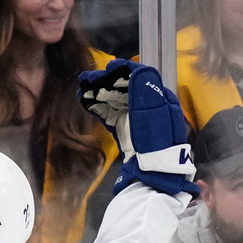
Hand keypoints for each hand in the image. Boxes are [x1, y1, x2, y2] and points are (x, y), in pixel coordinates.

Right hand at [79, 59, 197, 195]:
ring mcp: (136, 120)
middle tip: (87, 79)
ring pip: (115, 100)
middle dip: (106, 81)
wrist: (153, 175)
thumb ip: (145, 92)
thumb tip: (138, 70)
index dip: (125, 70)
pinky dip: (98, 108)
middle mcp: (149, 107)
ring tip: (82, 90)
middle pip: (125, 88)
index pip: (142, 78)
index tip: (109, 67)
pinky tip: (86, 103)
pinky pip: (110, 115)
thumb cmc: (155, 145)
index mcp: (160, 100)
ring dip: (99, 93)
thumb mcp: (152, 116)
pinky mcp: (126, 131)